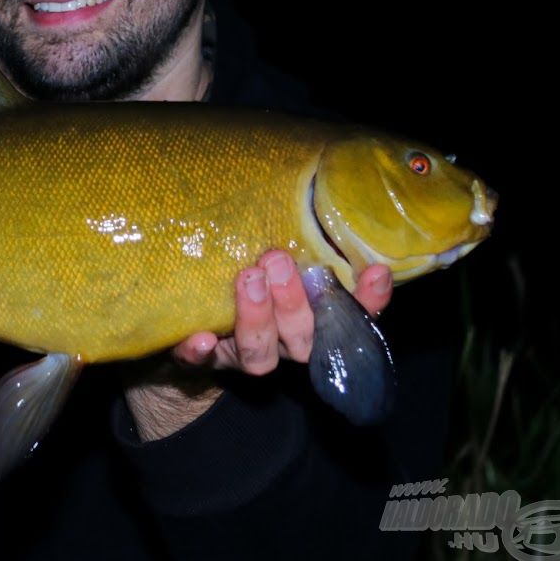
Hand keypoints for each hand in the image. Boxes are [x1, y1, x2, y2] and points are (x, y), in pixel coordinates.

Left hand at [124, 251, 392, 440]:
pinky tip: (200, 339)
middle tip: (277, 260)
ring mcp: (238, 356)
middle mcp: (280, 346)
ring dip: (256, 318)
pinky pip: (198, 363)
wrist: (185, 327)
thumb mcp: (272, 266)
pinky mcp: (197, 361)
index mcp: (306, 324)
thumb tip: (318, 197)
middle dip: (293, 302)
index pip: (349, 319)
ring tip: (248, 278)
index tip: (374, 271)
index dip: (367, 303)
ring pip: (259, 354)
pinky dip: (199, 353)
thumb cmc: (242, 284)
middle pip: (301, 339)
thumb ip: (296, 246)